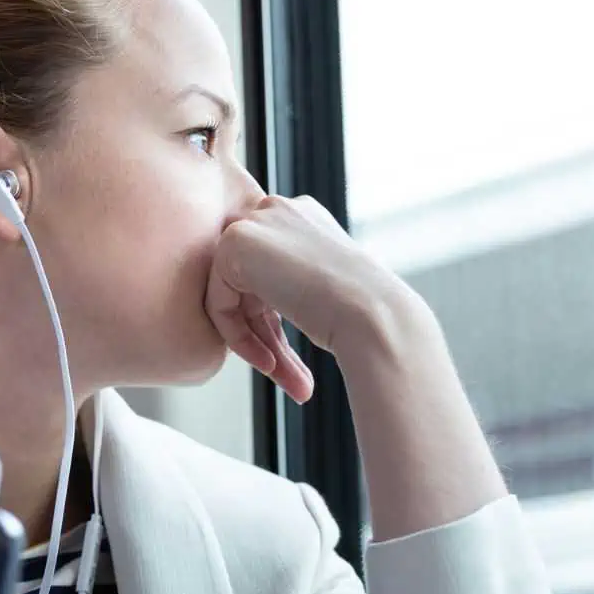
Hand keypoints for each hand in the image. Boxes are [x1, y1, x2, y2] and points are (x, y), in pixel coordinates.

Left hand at [207, 195, 415, 402]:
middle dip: (266, 336)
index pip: (269, 272)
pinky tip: (269, 363)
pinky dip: (238, 338)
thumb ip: (290, 286)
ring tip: (292, 383)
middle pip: (249, 285)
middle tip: (294, 380)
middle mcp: (277, 210)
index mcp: (303, 216)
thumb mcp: (325, 289)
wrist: (373, 314)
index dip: (274, 321)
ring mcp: (255, 222)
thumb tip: (252, 313)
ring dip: (257, 345)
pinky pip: (220, 302)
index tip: (291, 360)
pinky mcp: (234, 244)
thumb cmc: (364, 311)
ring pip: (233, 297)